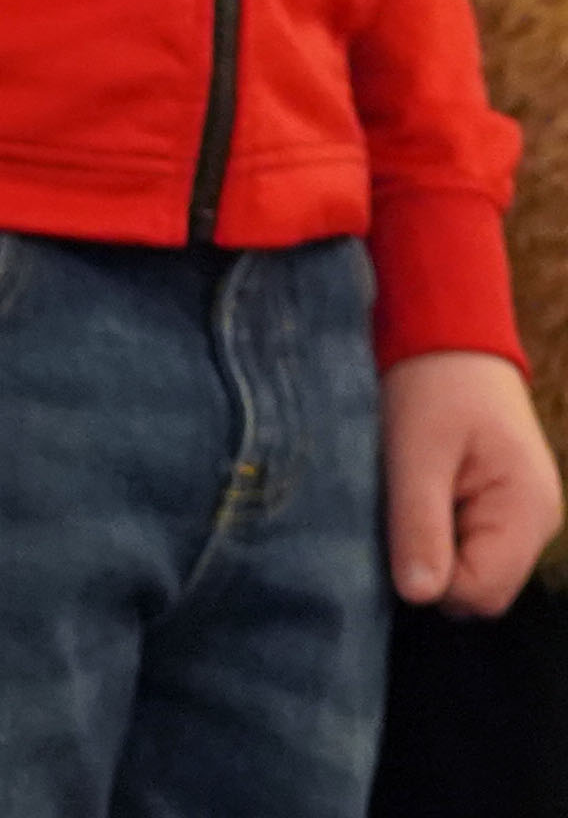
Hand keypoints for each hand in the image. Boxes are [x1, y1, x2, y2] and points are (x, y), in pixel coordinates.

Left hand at [385, 348, 557, 615]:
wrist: (447, 334)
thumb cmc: (431, 385)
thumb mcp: (415, 453)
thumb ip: (420, 525)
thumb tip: (419, 596)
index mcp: (527, 512)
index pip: (482, 593)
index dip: (430, 582)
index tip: (392, 539)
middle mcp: (537, 523)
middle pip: (481, 590)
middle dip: (432, 569)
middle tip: (395, 514)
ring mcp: (522, 516)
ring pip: (473, 570)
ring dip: (433, 549)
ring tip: (406, 498)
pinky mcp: (502, 506)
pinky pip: (470, 545)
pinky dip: (439, 533)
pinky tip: (417, 496)